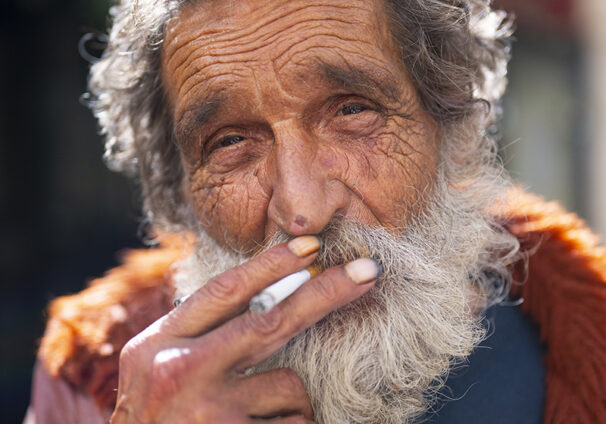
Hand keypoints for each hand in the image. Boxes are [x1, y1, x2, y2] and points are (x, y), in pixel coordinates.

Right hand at [110, 235, 378, 423]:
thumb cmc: (157, 420)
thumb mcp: (158, 368)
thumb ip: (198, 334)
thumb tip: (261, 293)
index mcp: (160, 344)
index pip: (224, 291)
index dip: (271, 265)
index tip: (310, 245)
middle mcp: (180, 372)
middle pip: (271, 321)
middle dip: (326, 293)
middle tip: (367, 271)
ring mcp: (209, 412)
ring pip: (290, 386)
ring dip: (291, 402)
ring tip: (255, 419)